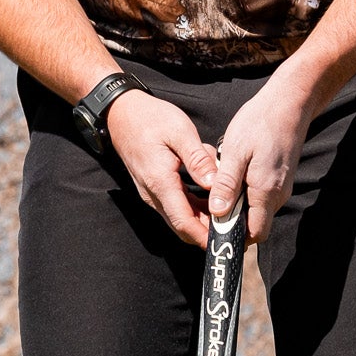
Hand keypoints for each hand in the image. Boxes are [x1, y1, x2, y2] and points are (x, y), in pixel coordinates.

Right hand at [104, 90, 219, 246]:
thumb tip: (215, 183)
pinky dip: (195, 207)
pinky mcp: (155, 188)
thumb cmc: (150, 119)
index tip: (224, 241)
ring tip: (228, 216)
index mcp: (161, 181)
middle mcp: (154, 193)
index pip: (183, 221)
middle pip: (182, 225)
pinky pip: (176, 206)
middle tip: (233, 231)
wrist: (122, 115)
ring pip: (180, 217)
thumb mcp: (180, 131)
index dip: (204, 236)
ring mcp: (153, 192)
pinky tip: (212, 198)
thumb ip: (198, 159)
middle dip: (206, 233)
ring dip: (202, 220)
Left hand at [207, 67, 317, 241]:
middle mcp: (278, 195)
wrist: (289, 103)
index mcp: (266, 191)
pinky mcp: (281, 179)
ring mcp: (282, 187)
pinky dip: (247, 195)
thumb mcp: (235, 151)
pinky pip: (262, 197)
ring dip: (239, 207)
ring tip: (222, 187)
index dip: (235, 237)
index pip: (255, 234)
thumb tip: (217, 213)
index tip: (214, 231)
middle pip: (256, 225)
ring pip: (258, 211)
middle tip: (211, 207)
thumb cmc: (260, 123)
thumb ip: (226, 184)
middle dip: (234, 223)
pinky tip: (234, 176)